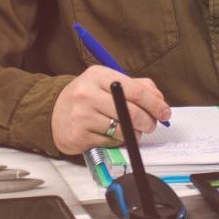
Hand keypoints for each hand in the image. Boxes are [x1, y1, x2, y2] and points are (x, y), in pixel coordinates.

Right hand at [51, 66, 170, 154]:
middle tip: (151, 125)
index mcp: (99, 75)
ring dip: (133, 133)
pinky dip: (116, 141)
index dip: (155, 104)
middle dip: (148, 122)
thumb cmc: (86, 95)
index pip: (135, 90)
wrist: (53, 110)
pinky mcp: (78, 136)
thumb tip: (159, 100)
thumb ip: (136, 86)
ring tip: (130, 129)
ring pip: (122, 130)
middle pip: (131, 112)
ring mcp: (81, 116)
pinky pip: (109, 144)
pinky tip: (110, 134)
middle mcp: (88, 93)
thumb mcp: (108, 81)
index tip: (164, 112)